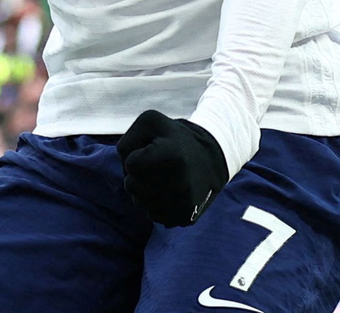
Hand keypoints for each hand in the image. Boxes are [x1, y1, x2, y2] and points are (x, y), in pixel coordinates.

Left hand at [117, 109, 228, 226]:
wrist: (212, 159)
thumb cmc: (175, 138)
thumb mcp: (150, 122)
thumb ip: (128, 140)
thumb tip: (127, 169)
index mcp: (172, 157)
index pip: (130, 165)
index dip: (136, 157)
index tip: (152, 153)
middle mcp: (180, 185)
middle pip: (131, 186)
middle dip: (137, 175)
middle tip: (156, 166)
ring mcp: (184, 205)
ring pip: (139, 203)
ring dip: (144, 191)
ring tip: (163, 178)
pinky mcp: (186, 218)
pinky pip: (153, 215)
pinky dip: (156, 204)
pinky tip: (169, 192)